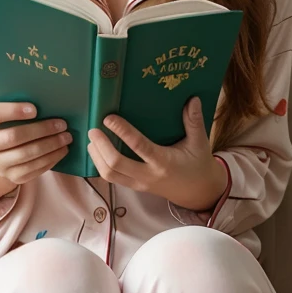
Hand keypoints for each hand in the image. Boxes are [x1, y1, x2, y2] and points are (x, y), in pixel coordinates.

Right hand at [0, 102, 72, 185]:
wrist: (0, 154)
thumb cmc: (8, 124)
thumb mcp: (6, 112)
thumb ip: (18, 102)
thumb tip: (46, 96)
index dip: (11, 111)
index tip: (35, 108)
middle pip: (12, 137)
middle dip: (41, 130)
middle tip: (62, 124)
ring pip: (26, 155)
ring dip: (51, 145)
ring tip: (67, 137)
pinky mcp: (12, 177)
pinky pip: (33, 170)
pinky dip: (51, 159)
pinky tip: (62, 150)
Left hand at [87, 96, 226, 210]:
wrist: (198, 193)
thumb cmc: (198, 165)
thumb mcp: (200, 143)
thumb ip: (194, 121)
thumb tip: (193, 99)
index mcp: (163, 162)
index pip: (138, 146)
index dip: (122, 131)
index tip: (108, 118)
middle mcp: (147, 175)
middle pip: (115, 165)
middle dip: (101, 147)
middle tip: (93, 129)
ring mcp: (139, 184)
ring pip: (109, 175)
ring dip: (97, 157)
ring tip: (92, 140)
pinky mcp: (135, 187)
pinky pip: (112, 179)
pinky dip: (101, 165)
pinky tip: (97, 152)